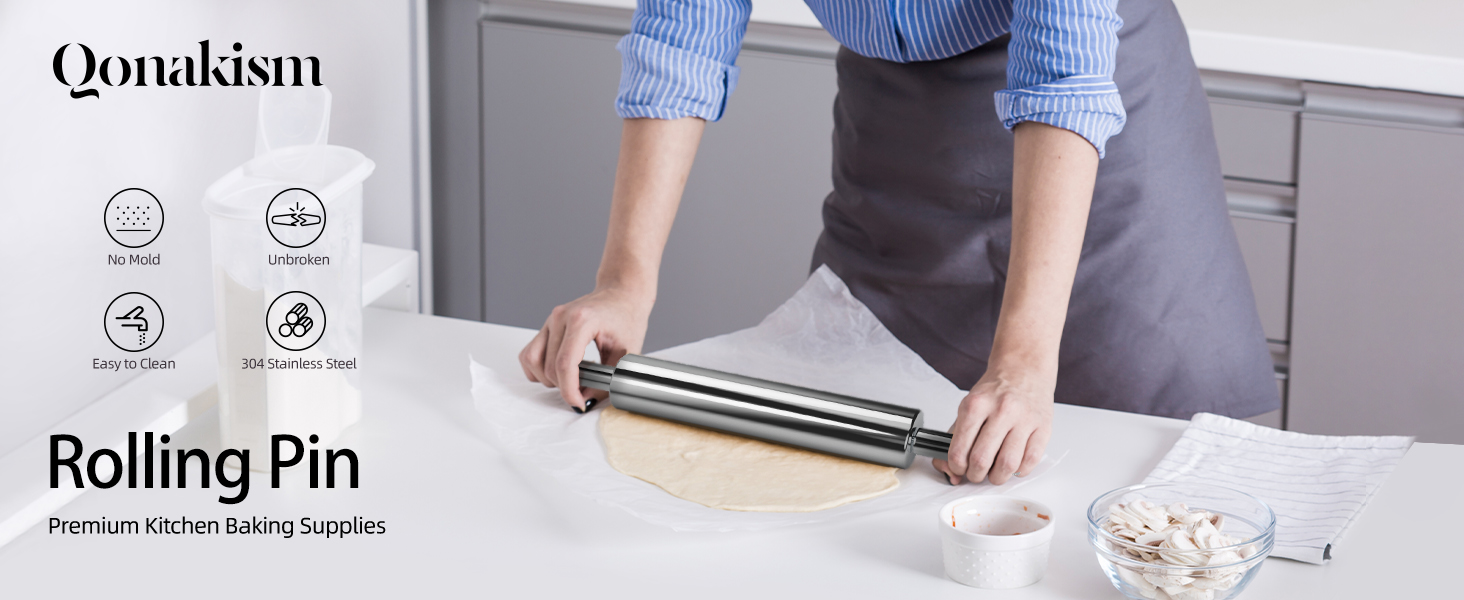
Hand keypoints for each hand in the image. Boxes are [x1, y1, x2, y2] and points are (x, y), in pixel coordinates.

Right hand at [518, 285, 651, 408]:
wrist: (622, 294)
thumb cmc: (627, 318)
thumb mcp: (626, 352)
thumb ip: (608, 378)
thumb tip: (586, 399)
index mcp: (581, 320)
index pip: (565, 364)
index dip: (569, 390)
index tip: (579, 404)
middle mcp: (560, 317)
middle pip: (549, 367)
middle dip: (565, 386)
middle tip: (586, 389)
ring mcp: (550, 320)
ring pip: (532, 361)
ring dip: (548, 378)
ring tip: (572, 378)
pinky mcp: (546, 325)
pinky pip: (529, 354)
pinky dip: (538, 368)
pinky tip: (559, 370)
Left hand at [933, 367, 1053, 485]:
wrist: (1024, 369)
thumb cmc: (996, 390)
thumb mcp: (969, 405)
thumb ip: (956, 437)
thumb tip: (948, 468)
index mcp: (976, 404)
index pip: (959, 448)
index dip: (956, 466)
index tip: (959, 468)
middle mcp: (1001, 410)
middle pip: (982, 459)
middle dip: (975, 475)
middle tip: (976, 474)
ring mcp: (1024, 419)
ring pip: (1008, 464)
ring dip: (997, 477)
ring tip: (995, 474)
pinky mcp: (1043, 428)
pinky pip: (1030, 461)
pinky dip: (1019, 471)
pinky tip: (1013, 465)